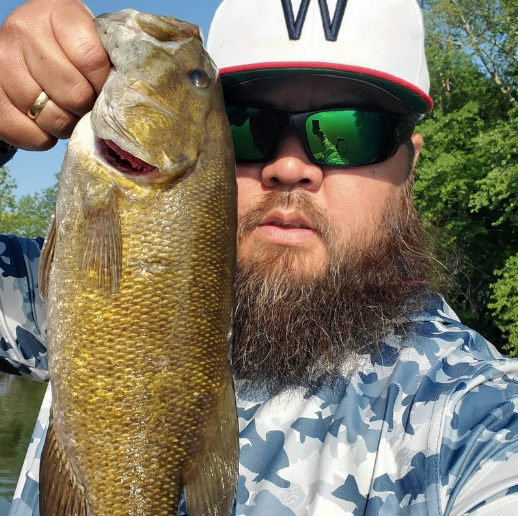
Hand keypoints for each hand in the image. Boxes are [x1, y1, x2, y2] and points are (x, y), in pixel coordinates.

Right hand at [0, 0, 110, 150]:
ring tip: (66, 113)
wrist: (25, 52)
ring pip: (53, 117)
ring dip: (66, 125)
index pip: (93, 61)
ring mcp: (3, 62)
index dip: (103, 85)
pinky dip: (44, 138)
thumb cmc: (69, 49)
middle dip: (86, 108)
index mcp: (56, 13)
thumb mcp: (89, 40)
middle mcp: (24, 31)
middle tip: (84, 104)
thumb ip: (105, 61)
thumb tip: (122, 97)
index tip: (102, 88)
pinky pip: (30, 134)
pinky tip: (46, 124)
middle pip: (74, 94)